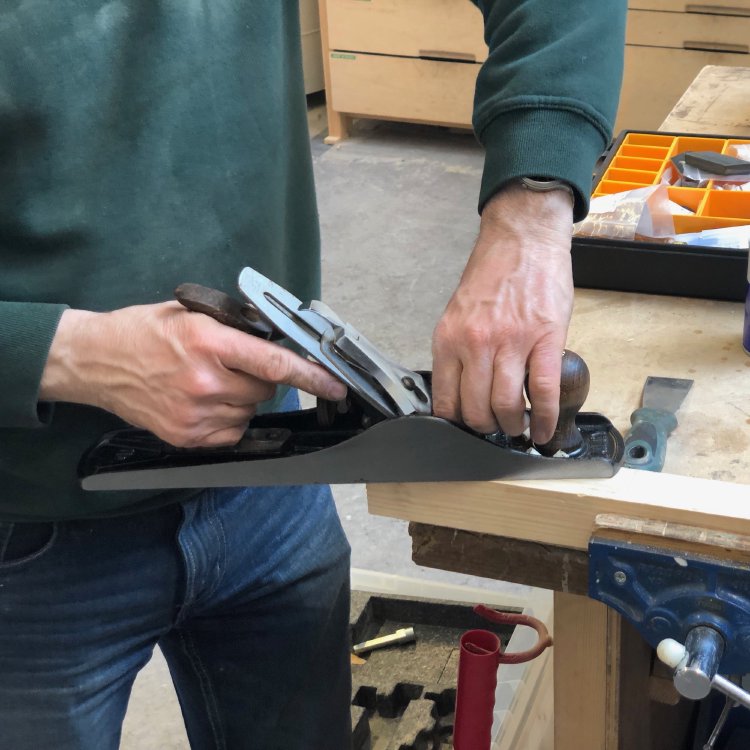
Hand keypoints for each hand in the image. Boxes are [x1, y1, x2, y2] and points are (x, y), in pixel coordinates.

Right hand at [39, 302, 346, 446]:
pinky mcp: (186, 436)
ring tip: (208, 382)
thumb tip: (278, 342)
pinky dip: (228, 418)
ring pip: (250, 410)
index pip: (276, 364)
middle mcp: (205, 382)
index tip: (336, 386)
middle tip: (231, 365)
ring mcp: (195, 414)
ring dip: (242, 398)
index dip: (313, 376)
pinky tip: (204, 401)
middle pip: (266, 389)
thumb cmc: (143, 332)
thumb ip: (237, 329)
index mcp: (209, 343)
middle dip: (260, 378)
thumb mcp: (192, 315)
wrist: (96, 361)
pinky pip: (232, 431)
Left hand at [431, 183, 573, 443]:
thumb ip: (458, 349)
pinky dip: (543, 419)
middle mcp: (475, 344)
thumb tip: (463, 389)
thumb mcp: (458, 313)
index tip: (466, 430)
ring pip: (506, 406)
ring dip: (513, 427)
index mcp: (449, 339)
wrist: (523, 239)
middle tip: (496, 431)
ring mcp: (510, 342)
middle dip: (486, 429)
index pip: (445, 400)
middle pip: (475, 410)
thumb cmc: (492, 274)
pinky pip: (543, 392)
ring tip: (519, 431)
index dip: (456, 424)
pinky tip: (543, 431)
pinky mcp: (545, 340)